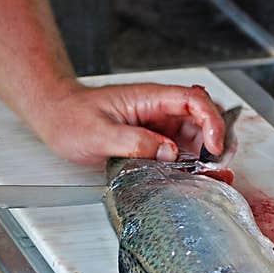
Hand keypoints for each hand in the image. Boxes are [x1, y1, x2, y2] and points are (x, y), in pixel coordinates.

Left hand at [33, 82, 225, 164]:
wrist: (55, 115)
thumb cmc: (71, 118)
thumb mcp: (98, 134)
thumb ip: (135, 143)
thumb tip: (168, 153)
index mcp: (149, 98)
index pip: (194, 100)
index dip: (211, 121)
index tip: (214, 146)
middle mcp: (159, 108)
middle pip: (204, 116)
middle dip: (217, 138)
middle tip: (218, 165)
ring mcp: (158, 123)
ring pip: (197, 133)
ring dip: (207, 153)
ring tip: (210, 174)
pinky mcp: (154, 138)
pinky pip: (182, 147)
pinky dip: (193, 161)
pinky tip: (194, 175)